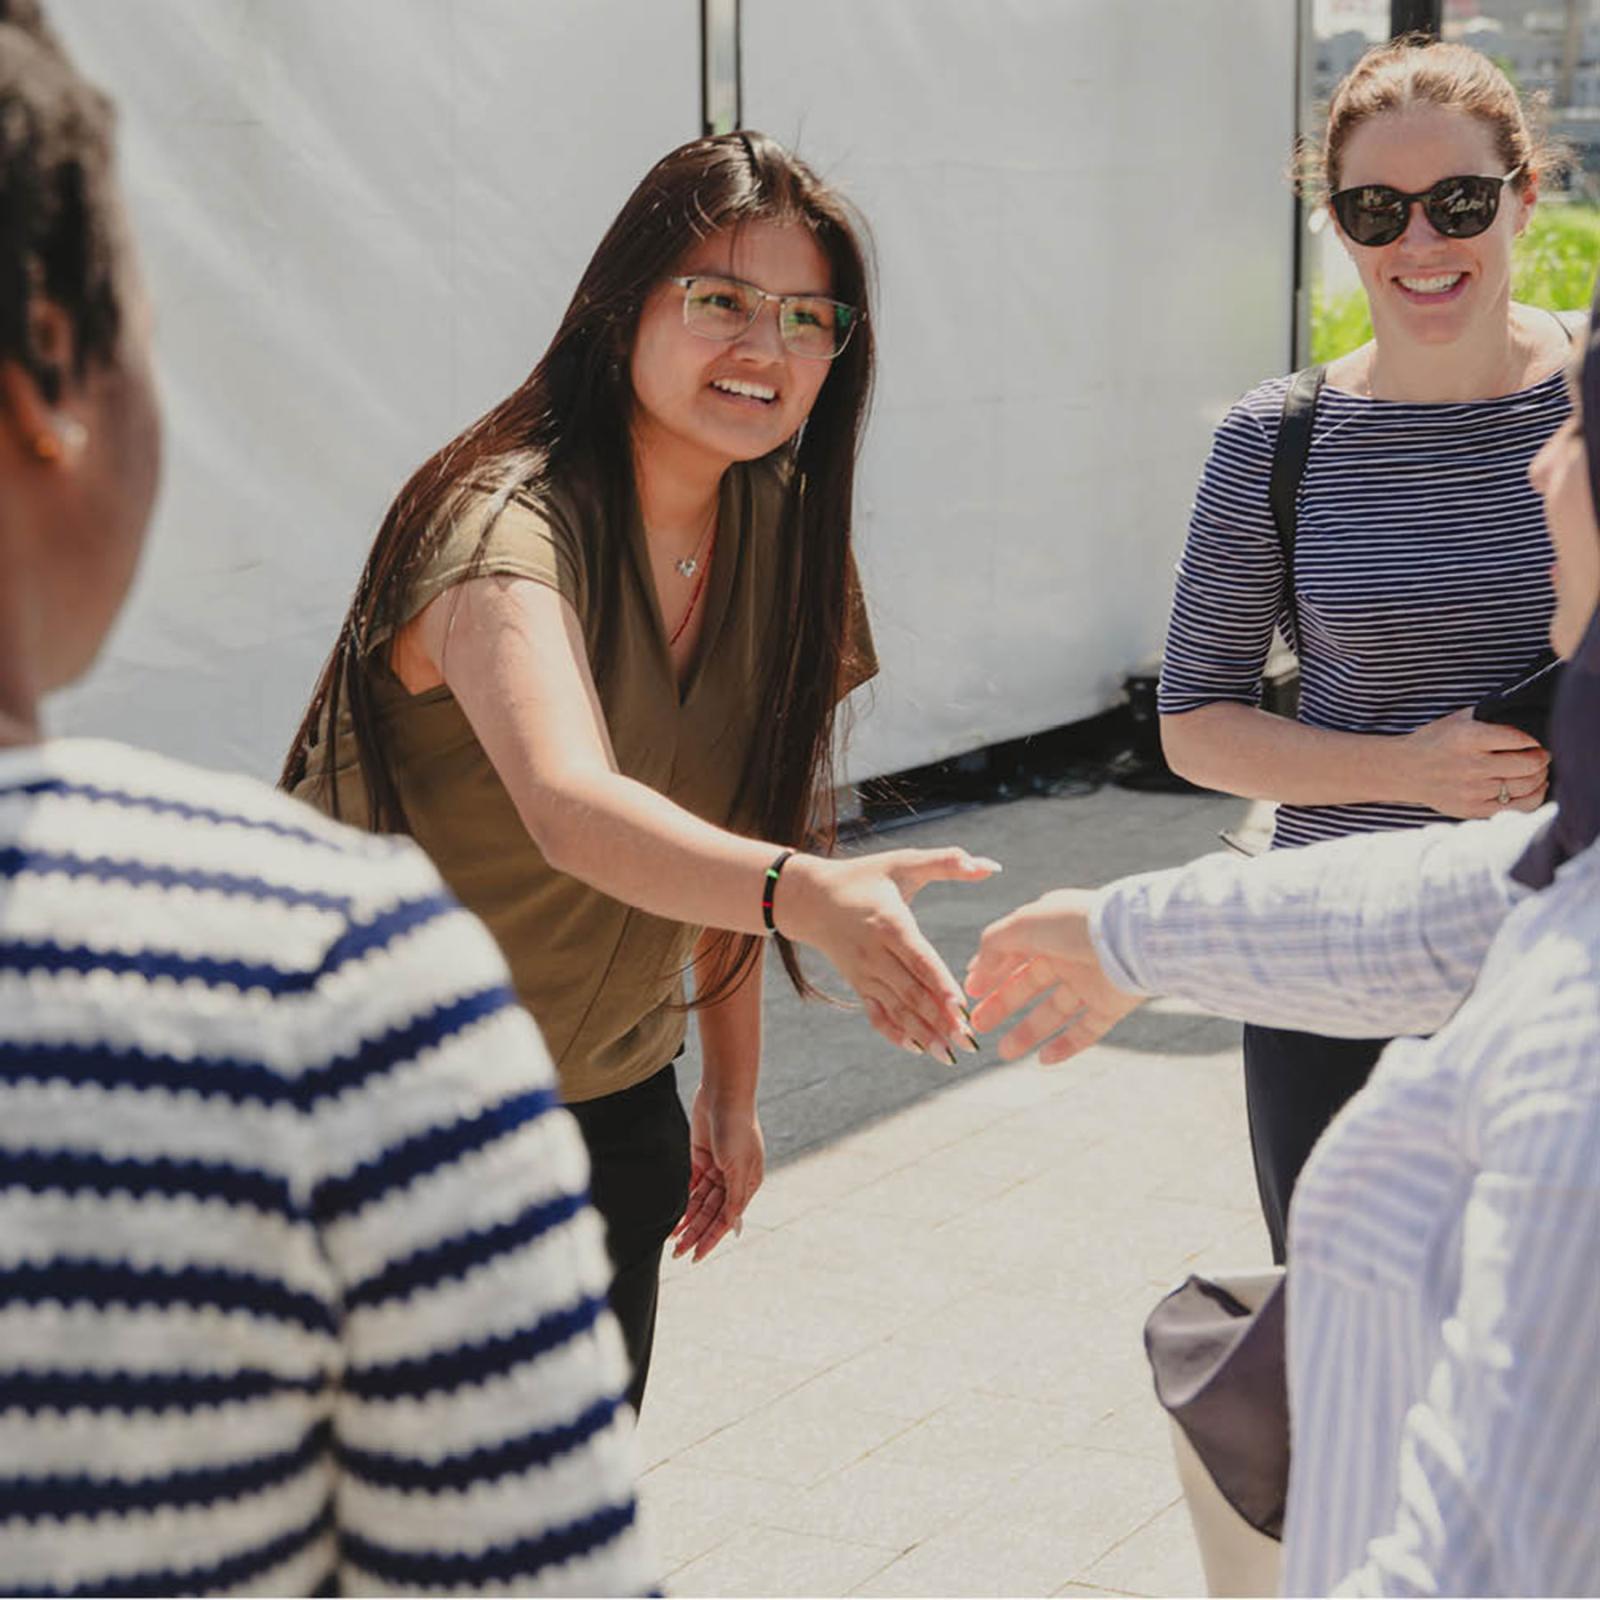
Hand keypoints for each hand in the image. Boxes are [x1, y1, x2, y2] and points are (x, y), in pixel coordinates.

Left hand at [671, 1087, 764, 1262]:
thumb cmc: (736, 1128)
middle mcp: (732, 1179)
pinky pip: (691, 1185)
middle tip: (678, 1254)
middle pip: (710, 1213)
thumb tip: (732, 1225)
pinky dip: (682, 1200)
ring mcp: (716, 1169)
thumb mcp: (738, 1166)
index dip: (710, 1239)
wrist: (723, 1093)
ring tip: (672, 1240)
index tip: (696, 1257)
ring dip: (687, 1220)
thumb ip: (734, 1197)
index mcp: (747, 1184)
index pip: (726, 1219)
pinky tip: (673, 1215)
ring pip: (699, 1202)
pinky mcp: (700, 1158)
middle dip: (695, 1233)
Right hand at [777, 847, 1000, 1059]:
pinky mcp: (858, 984)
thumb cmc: (863, 877)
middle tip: (969, 1041)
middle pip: (911, 991)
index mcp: (890, 924)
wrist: (809, 898)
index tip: (961, 1007)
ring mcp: (865, 973)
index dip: (940, 984)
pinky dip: (894, 1033)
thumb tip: (990, 865)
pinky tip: (916, 1049)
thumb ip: (947, 861)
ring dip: (922, 1033)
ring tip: (949, 1055)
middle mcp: (876, 954)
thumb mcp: (902, 862)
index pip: (919, 959)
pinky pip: (876, 1014)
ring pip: (896, 1008)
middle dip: (940, 1019)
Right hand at [964, 888, 1143, 1063]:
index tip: (970, 993)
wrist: (1131, 939)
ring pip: (1053, 1012)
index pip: (1013, 953)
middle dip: (1002, 1005)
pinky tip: (1042, 1060)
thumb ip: (994, 943)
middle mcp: (1068, 955)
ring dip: (1027, 1032)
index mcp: (1048, 930)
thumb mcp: (1023, 924)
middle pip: (1028, 985)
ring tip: (1003, 1052)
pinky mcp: (1110, 1005)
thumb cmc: (1074, 924)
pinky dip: (1065, 1047)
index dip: (990, 972)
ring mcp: (1090, 981)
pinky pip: (1086, 1031)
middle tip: (978, 1025)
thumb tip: (976, 969)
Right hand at [1398, 709, 1548, 818]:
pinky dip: (1533, 797)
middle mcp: (1471, 766)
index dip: (1535, 738)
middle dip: (1542, 758)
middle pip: (1528, 765)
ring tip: (1536, 770)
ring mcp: (1472, 791)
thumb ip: (1491, 718)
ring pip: (1527, 786)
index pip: (1520, 739)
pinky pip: (1517, 808)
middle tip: (1541, 754)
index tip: (1535, 738)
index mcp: (1468, 739)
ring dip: (1540, 776)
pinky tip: (1532, 788)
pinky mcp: (1473, 810)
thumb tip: (1528, 719)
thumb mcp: (1458, 720)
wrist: (1403, 770)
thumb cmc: (1435, 741)